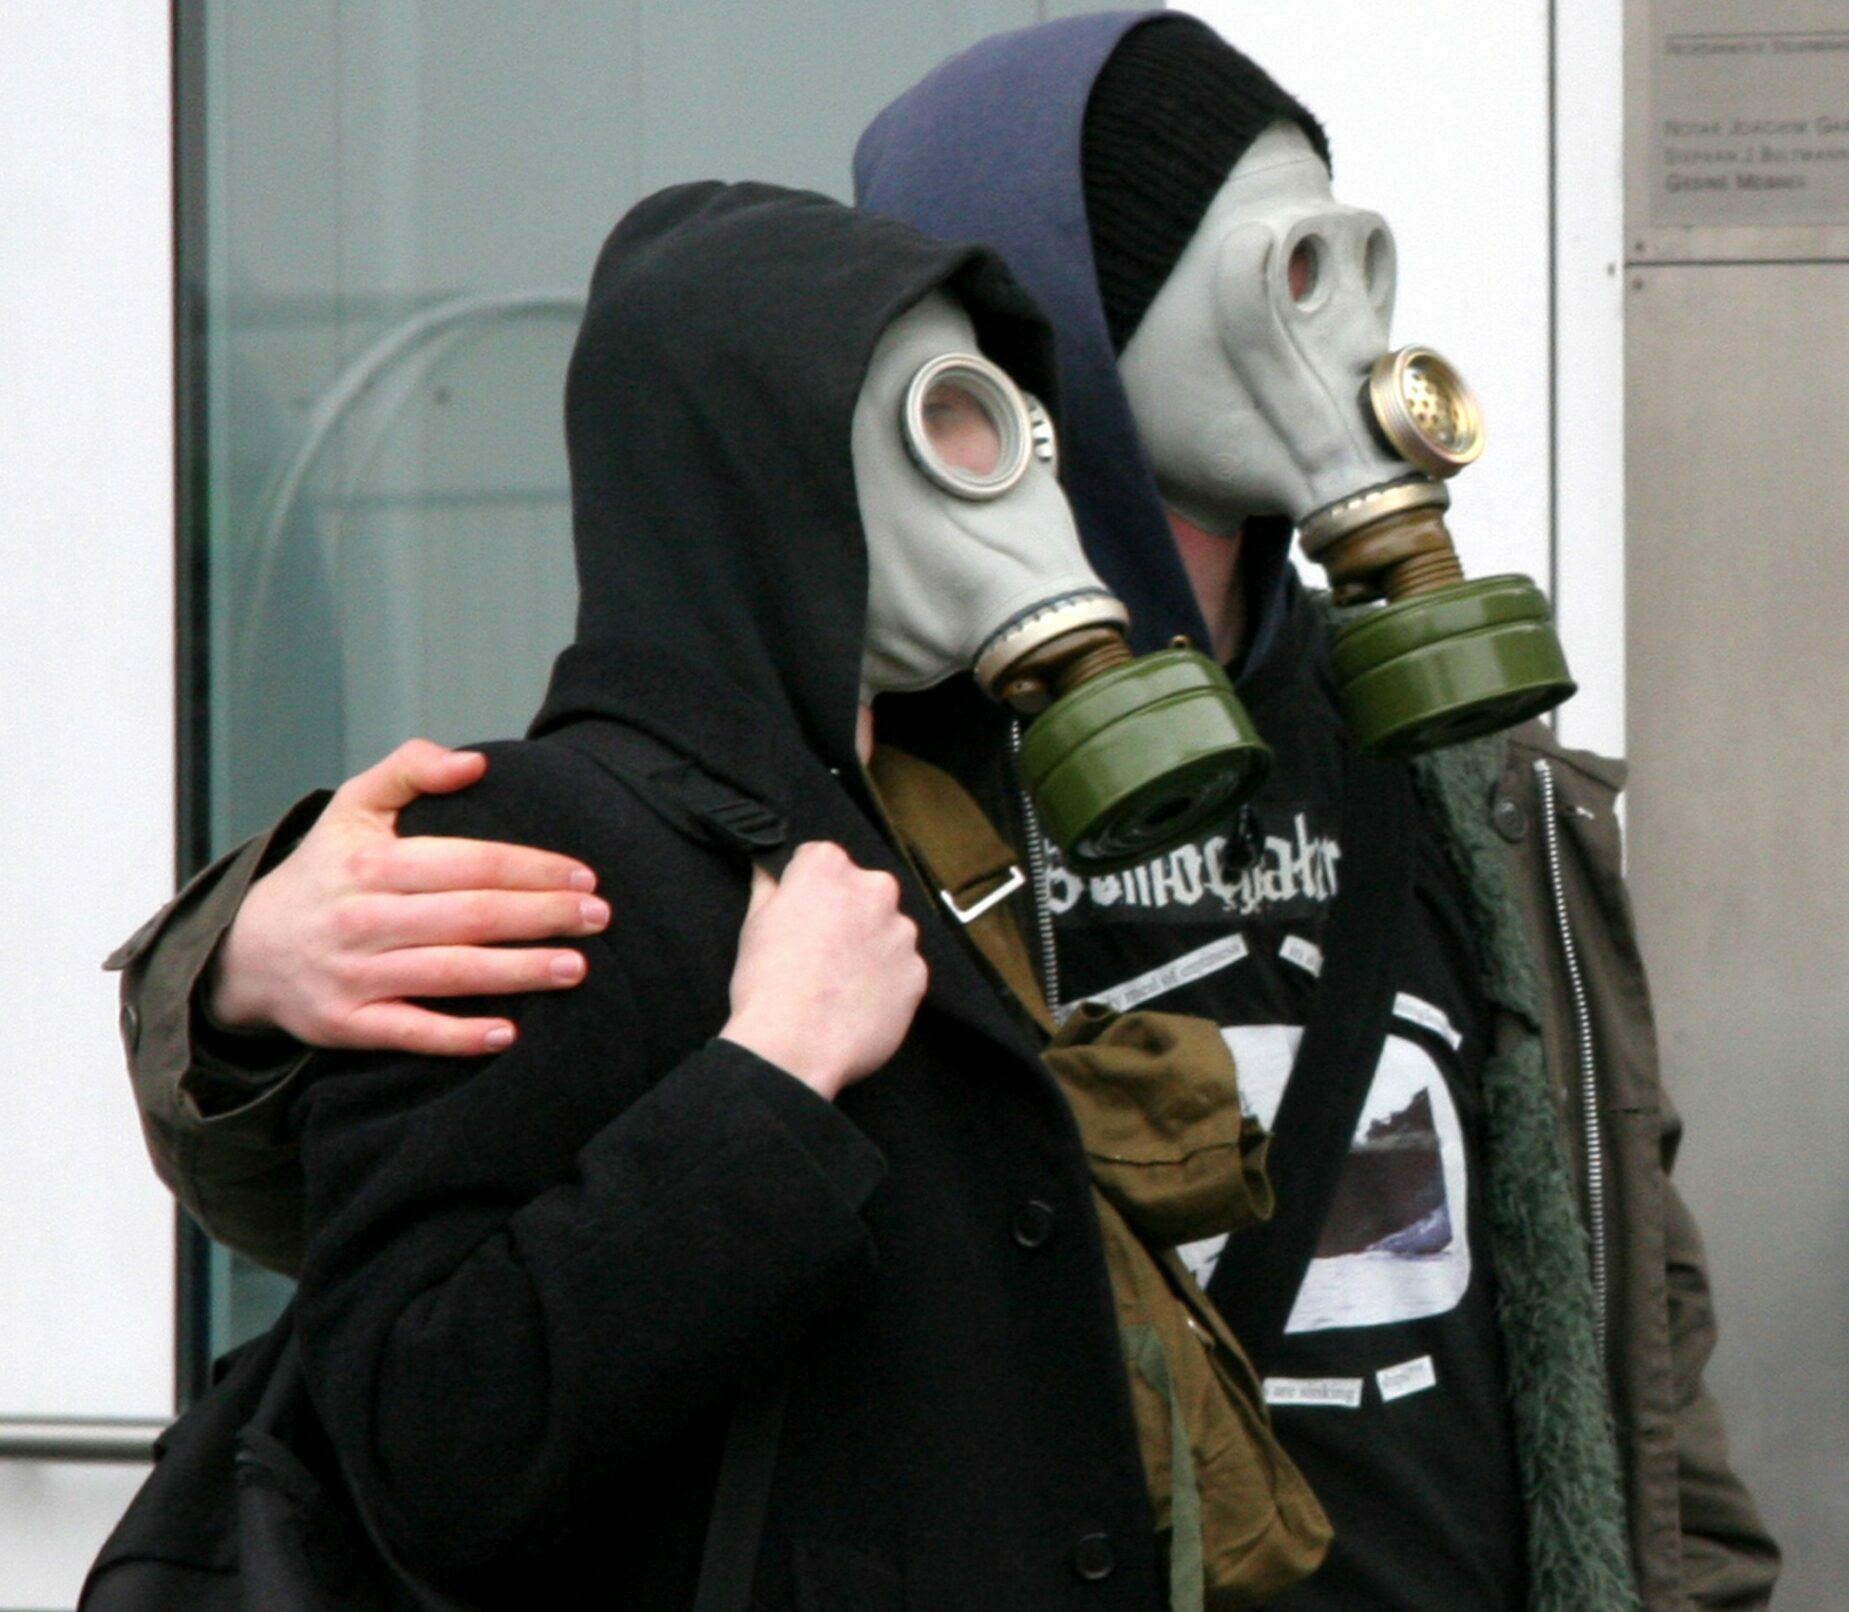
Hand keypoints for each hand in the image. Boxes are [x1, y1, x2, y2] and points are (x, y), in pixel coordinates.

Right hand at [207, 740, 610, 1054]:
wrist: (247, 949)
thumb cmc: (325, 871)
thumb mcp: (353, 806)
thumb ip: (410, 769)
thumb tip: (475, 762)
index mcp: (373, 862)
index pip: (470, 863)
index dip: (533, 868)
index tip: (584, 875)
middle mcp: (363, 918)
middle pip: (471, 917)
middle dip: (543, 916)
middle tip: (599, 917)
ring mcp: (354, 974)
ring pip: (451, 973)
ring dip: (519, 972)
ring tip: (577, 968)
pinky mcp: (346, 1024)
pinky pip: (410, 1032)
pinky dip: (458, 1036)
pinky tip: (509, 1034)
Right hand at [720, 842, 926, 1100]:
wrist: (797, 1045)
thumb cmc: (767, 982)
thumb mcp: (753, 924)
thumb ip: (768, 887)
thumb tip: (767, 869)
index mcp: (829, 867)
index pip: (821, 860)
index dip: (806, 888)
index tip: (798, 913)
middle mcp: (874, 889)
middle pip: (863, 891)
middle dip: (847, 913)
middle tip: (820, 950)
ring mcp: (902, 932)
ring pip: (887, 931)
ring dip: (870, 947)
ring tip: (840, 984)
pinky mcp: (917, 973)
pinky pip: (902, 970)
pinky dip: (885, 982)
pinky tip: (858, 1004)